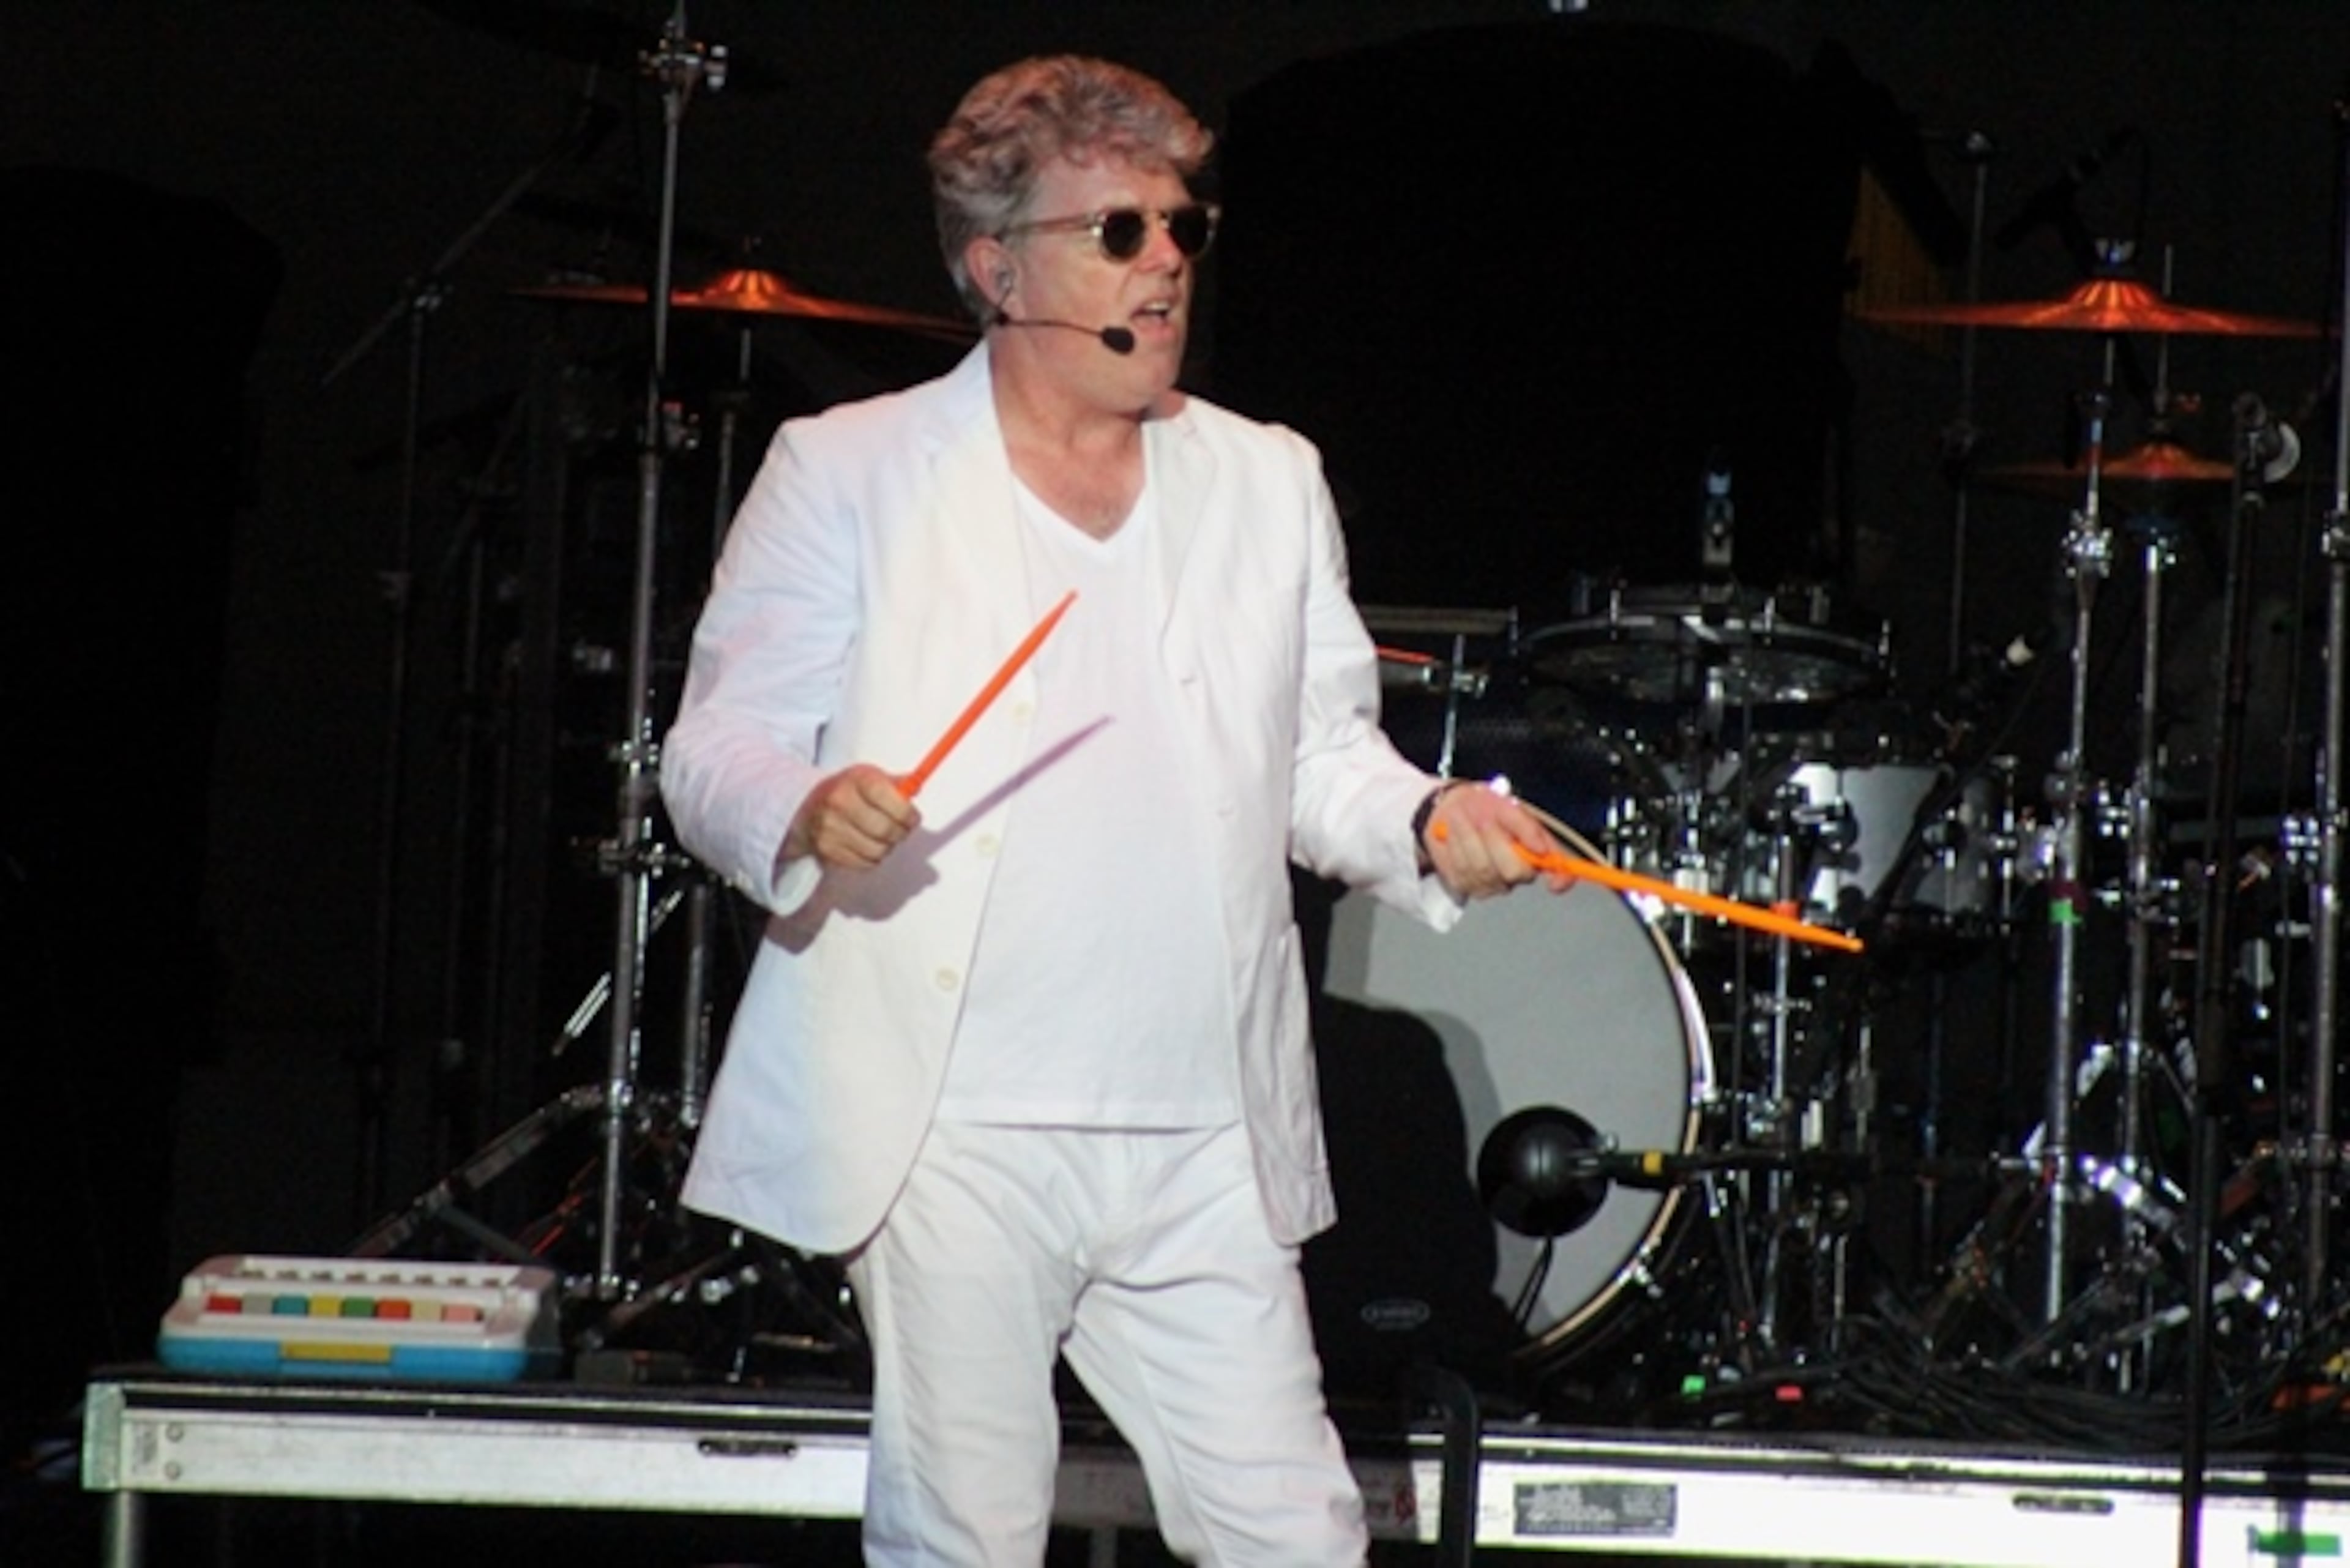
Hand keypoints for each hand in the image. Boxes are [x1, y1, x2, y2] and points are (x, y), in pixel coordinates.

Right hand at [783, 763, 920, 872]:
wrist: (807, 807)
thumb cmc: (847, 792)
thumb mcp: (870, 777)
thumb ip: (897, 784)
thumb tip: (916, 787)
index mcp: (857, 779)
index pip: (892, 800)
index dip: (908, 814)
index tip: (912, 818)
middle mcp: (840, 801)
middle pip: (886, 829)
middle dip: (901, 833)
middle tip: (901, 830)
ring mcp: (831, 827)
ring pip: (878, 850)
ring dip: (887, 847)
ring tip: (882, 837)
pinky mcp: (827, 849)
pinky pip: (865, 863)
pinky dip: (872, 858)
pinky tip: (868, 845)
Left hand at [1422, 785, 1576, 900]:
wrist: (1453, 810)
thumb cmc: (1486, 808)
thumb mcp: (1509, 807)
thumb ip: (1526, 827)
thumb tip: (1541, 850)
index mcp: (1538, 854)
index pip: (1560, 875)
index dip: (1561, 880)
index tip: (1554, 882)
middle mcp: (1518, 875)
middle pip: (1514, 871)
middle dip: (1496, 840)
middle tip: (1484, 818)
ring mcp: (1492, 884)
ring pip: (1483, 868)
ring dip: (1470, 837)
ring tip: (1462, 817)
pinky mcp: (1466, 885)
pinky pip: (1462, 869)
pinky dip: (1457, 845)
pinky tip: (1455, 831)